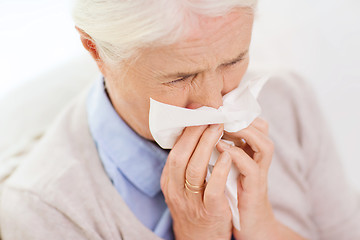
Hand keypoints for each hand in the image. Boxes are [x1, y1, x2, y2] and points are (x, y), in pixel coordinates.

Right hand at [160, 124, 231, 239]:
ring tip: (219, 127)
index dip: (186, 131)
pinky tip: (229, 154)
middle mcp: (175, 191)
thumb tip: (194, 134)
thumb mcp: (182, 186)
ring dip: (207, 145)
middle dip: (195, 132)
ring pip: (194, 169)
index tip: (197, 112)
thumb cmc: (195, 207)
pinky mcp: (209, 212)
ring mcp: (191, 202)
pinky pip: (212, 188)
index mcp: (169, 181)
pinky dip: (220, 169)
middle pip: (180, 156)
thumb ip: (185, 165)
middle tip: (209, 114)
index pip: (174, 151)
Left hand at [217, 118, 276, 239]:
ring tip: (221, 127)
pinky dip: (236, 156)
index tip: (218, 108)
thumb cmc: (235, 194)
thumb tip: (204, 133)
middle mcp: (259, 161)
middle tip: (220, 112)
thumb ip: (223, 150)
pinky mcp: (255, 190)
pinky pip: (252, 168)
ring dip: (243, 132)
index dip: (240, 112)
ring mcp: (259, 175)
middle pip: (263, 129)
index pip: (256, 124)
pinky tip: (220, 149)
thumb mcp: (229, 168)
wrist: (249, 226)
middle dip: (241, 117)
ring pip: (264, 145)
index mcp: (252, 153)